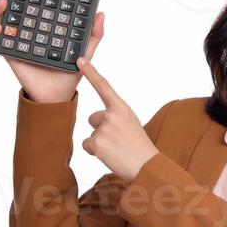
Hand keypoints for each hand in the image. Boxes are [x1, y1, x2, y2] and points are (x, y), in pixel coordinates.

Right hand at [0, 0, 104, 103]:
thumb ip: (93, 33)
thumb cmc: (70, 71)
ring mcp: (19, 37)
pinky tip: (0, 28)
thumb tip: (101, 14)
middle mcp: (30, 26)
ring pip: (4, 17)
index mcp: (47, 22)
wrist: (58, 95)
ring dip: (1, 7)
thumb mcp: (86, 50)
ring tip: (4, 2)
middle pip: (18, 3)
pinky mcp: (11, 51)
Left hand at [77, 56, 159, 181]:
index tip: (80, 60)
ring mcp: (103, 128)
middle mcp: (111, 114)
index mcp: (122, 108)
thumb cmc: (140, 146)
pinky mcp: (96, 142)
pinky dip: (95, 152)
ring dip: (100, 142)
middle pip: (93, 118)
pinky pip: (87, 145)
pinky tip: (110, 155)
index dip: (91, 72)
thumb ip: (116, 116)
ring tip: (116, 149)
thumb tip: (98, 119)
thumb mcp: (131, 123)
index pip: (104, 87)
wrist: (146, 166)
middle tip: (118, 141)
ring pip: (91, 134)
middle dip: (101, 129)